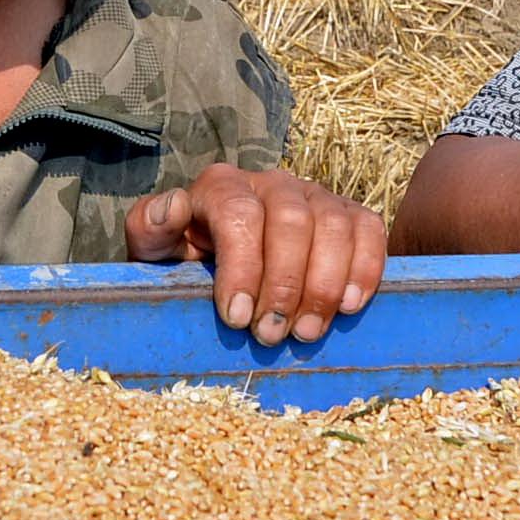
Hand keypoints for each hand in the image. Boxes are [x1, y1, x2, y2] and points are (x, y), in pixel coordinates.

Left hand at [128, 163, 388, 344]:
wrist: (220, 263)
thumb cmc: (185, 260)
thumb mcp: (154, 249)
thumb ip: (149, 227)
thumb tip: (174, 207)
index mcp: (222, 187)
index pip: (239, 214)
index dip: (242, 267)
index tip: (237, 319)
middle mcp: (272, 183)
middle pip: (292, 221)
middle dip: (285, 284)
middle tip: (270, 336)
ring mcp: (314, 196)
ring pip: (333, 226)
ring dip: (324, 285)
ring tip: (307, 333)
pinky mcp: (348, 215)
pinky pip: (369, 230)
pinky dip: (366, 268)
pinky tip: (349, 306)